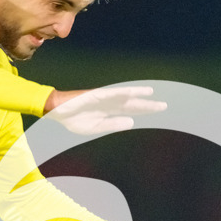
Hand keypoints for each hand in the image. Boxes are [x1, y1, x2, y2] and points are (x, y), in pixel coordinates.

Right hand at [44, 86, 165, 134]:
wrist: (56, 111)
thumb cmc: (73, 120)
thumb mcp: (95, 128)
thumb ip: (113, 125)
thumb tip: (131, 122)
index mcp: (109, 113)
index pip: (131, 112)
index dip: (144, 112)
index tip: (157, 113)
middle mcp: (110, 104)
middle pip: (132, 104)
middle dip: (147, 106)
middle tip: (163, 106)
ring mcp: (104, 98)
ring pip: (125, 97)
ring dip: (139, 96)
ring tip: (153, 96)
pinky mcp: (97, 94)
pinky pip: (113, 93)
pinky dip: (125, 92)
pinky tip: (135, 92)